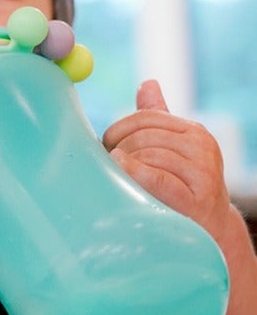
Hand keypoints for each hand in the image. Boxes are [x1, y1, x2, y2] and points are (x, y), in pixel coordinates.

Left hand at [102, 79, 230, 243]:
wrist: (208, 231)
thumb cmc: (181, 186)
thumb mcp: (172, 150)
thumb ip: (158, 119)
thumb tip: (148, 84)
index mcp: (194, 132)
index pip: (146, 118)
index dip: (119, 129)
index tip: (106, 145)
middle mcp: (202, 148)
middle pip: (145, 136)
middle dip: (120, 149)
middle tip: (108, 166)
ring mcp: (203, 172)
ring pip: (149, 155)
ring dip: (125, 166)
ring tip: (118, 179)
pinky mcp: (197, 198)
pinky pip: (158, 177)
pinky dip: (135, 173)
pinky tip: (123, 173)